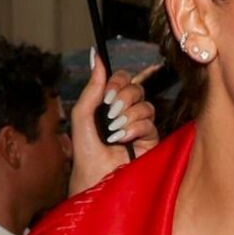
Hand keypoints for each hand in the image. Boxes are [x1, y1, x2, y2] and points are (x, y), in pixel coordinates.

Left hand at [68, 55, 158, 195]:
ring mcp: (141, 127)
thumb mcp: (82, 115)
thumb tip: (97, 57)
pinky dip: (134, 128)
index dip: (119, 80)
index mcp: (111, 105)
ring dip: (127, 115)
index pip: (124, 80)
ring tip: (114, 131)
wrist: (94, 178)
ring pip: (145, 105)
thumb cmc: (85, 153)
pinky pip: (150, 123)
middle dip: (123, 96)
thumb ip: (92, 87)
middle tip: (110, 111)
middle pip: (137, 88)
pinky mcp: (151, 142)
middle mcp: (128, 113)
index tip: (107, 92)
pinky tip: (123, 140)